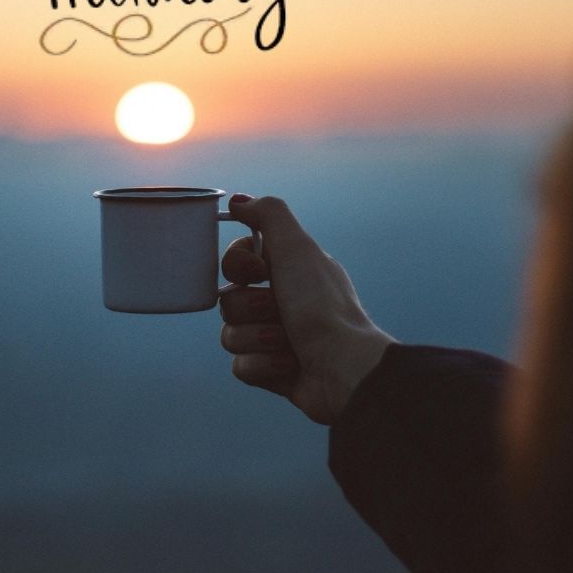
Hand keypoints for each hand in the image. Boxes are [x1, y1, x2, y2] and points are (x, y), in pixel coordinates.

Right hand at [219, 195, 394, 423]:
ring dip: (259, 338)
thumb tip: (238, 201)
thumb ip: (268, 214)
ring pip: (230, 334)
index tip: (258, 270)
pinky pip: (241, 366)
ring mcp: (275, 338)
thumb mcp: (298, 247)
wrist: (343, 367)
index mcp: (288, 270)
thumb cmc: (322, 306)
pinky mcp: (272, 371)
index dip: (238, 265)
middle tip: (281, 311)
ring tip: (289, 343)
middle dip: (251, 308)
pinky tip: (290, 366)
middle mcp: (282, 301)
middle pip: (229, 299)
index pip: (236, 260)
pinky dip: (264, 366)